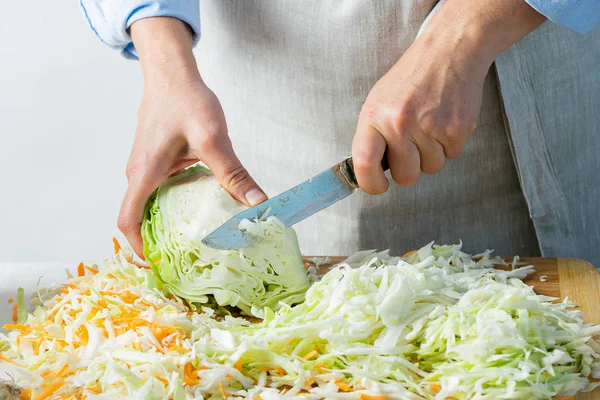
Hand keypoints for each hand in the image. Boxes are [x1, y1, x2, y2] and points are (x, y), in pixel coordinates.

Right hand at [118, 18, 266, 256]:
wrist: (172, 73)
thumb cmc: (185, 100)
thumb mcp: (213, 139)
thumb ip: (233, 173)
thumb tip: (257, 203)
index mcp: (144, 173)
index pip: (128, 220)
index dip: (139, 248)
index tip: (161, 264)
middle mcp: (139, 174)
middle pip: (141, 217)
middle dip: (161, 241)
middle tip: (190, 259)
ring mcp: (146, 167)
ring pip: (152, 204)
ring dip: (170, 222)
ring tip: (199, 240)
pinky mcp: (157, 160)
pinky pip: (162, 190)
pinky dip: (177, 204)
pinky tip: (203, 208)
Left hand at [352, 0, 545, 193]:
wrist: (449, 52)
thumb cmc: (411, 79)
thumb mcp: (378, 101)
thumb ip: (372, 137)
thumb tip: (367, 172)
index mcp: (375, 117)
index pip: (364, 163)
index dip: (370, 183)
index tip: (378, 186)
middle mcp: (400, 124)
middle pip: (405, 176)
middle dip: (410, 168)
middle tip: (412, 145)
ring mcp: (430, 128)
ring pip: (431, 169)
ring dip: (431, 154)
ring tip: (429, 125)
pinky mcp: (457, 130)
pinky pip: (451, 156)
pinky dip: (449, 144)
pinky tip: (444, 120)